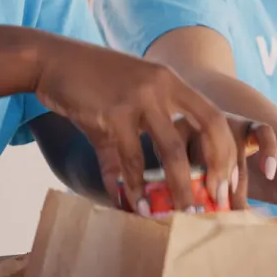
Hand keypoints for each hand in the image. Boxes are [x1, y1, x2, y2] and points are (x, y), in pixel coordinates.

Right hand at [33, 38, 276, 214]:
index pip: (214, 117)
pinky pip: (130, 160)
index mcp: (170, 81)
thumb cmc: (86, 84)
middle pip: (208, 129)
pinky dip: (135, 188)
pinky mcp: (113, 113)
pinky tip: (137, 207)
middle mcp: (162, 86)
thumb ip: (128, 146)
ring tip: (183, 217)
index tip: (226, 183)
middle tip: (216, 202)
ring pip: (172, 152)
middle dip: (217, 169)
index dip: (226, 151)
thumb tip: (127, 193)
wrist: (50, 60)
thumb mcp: (119, 106)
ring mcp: (139, 98)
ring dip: (180, 188)